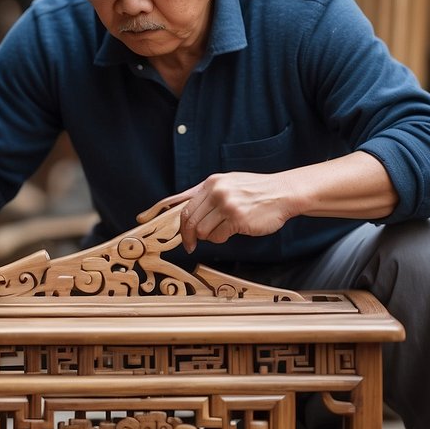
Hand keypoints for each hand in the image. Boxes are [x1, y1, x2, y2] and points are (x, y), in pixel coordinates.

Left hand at [144, 172, 295, 252]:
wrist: (283, 193)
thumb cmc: (256, 191)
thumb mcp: (228, 183)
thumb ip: (207, 195)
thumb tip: (183, 208)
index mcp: (211, 183)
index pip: (181, 201)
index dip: (162, 213)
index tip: (146, 221)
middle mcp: (216, 192)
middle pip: (188, 219)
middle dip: (187, 235)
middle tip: (189, 245)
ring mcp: (226, 205)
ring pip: (203, 230)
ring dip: (210, 236)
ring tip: (225, 229)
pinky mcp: (237, 219)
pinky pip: (219, 236)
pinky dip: (223, 238)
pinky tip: (236, 229)